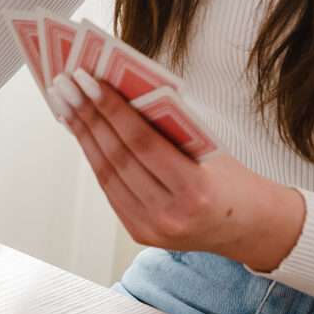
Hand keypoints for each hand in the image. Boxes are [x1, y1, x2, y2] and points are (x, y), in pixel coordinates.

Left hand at [52, 69, 305, 270]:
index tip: (88, 80)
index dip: (111, 110)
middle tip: (66, 84)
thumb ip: (169, 128)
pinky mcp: (140, 233)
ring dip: (83, 135)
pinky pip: (110, 189)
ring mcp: (152, 229)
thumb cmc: (233, 179)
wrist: (248, 227)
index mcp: (195, 191)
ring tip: (65, 103)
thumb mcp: (211, 148)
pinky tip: (82, 131)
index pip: (141, 143)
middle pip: (117, 157)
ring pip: (106, 174)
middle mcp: (169, 215)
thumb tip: (122, 92)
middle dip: (87, 117)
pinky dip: (95, 157)